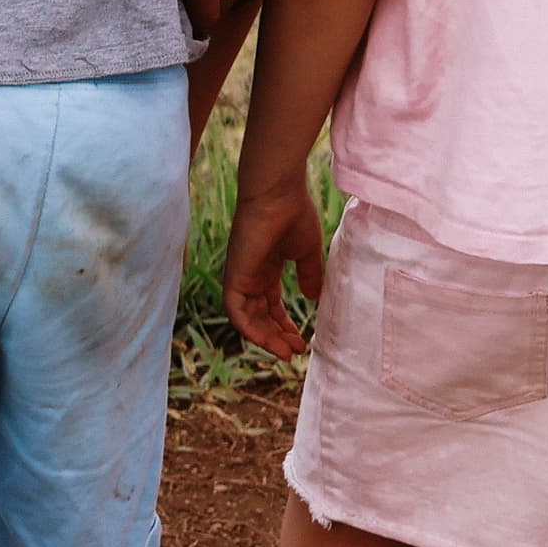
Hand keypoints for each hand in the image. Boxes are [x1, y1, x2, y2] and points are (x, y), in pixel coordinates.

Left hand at [224, 184, 327, 357]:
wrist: (278, 193)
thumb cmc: (293, 214)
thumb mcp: (306, 252)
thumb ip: (310, 275)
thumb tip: (313, 299)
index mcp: (267, 267)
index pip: (270, 304)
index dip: (284, 324)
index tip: (301, 341)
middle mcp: (251, 273)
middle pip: (259, 314)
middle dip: (276, 335)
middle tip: (295, 351)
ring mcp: (241, 274)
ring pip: (247, 317)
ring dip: (265, 338)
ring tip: (286, 352)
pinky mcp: (235, 274)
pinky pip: (235, 310)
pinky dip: (249, 328)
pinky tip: (268, 341)